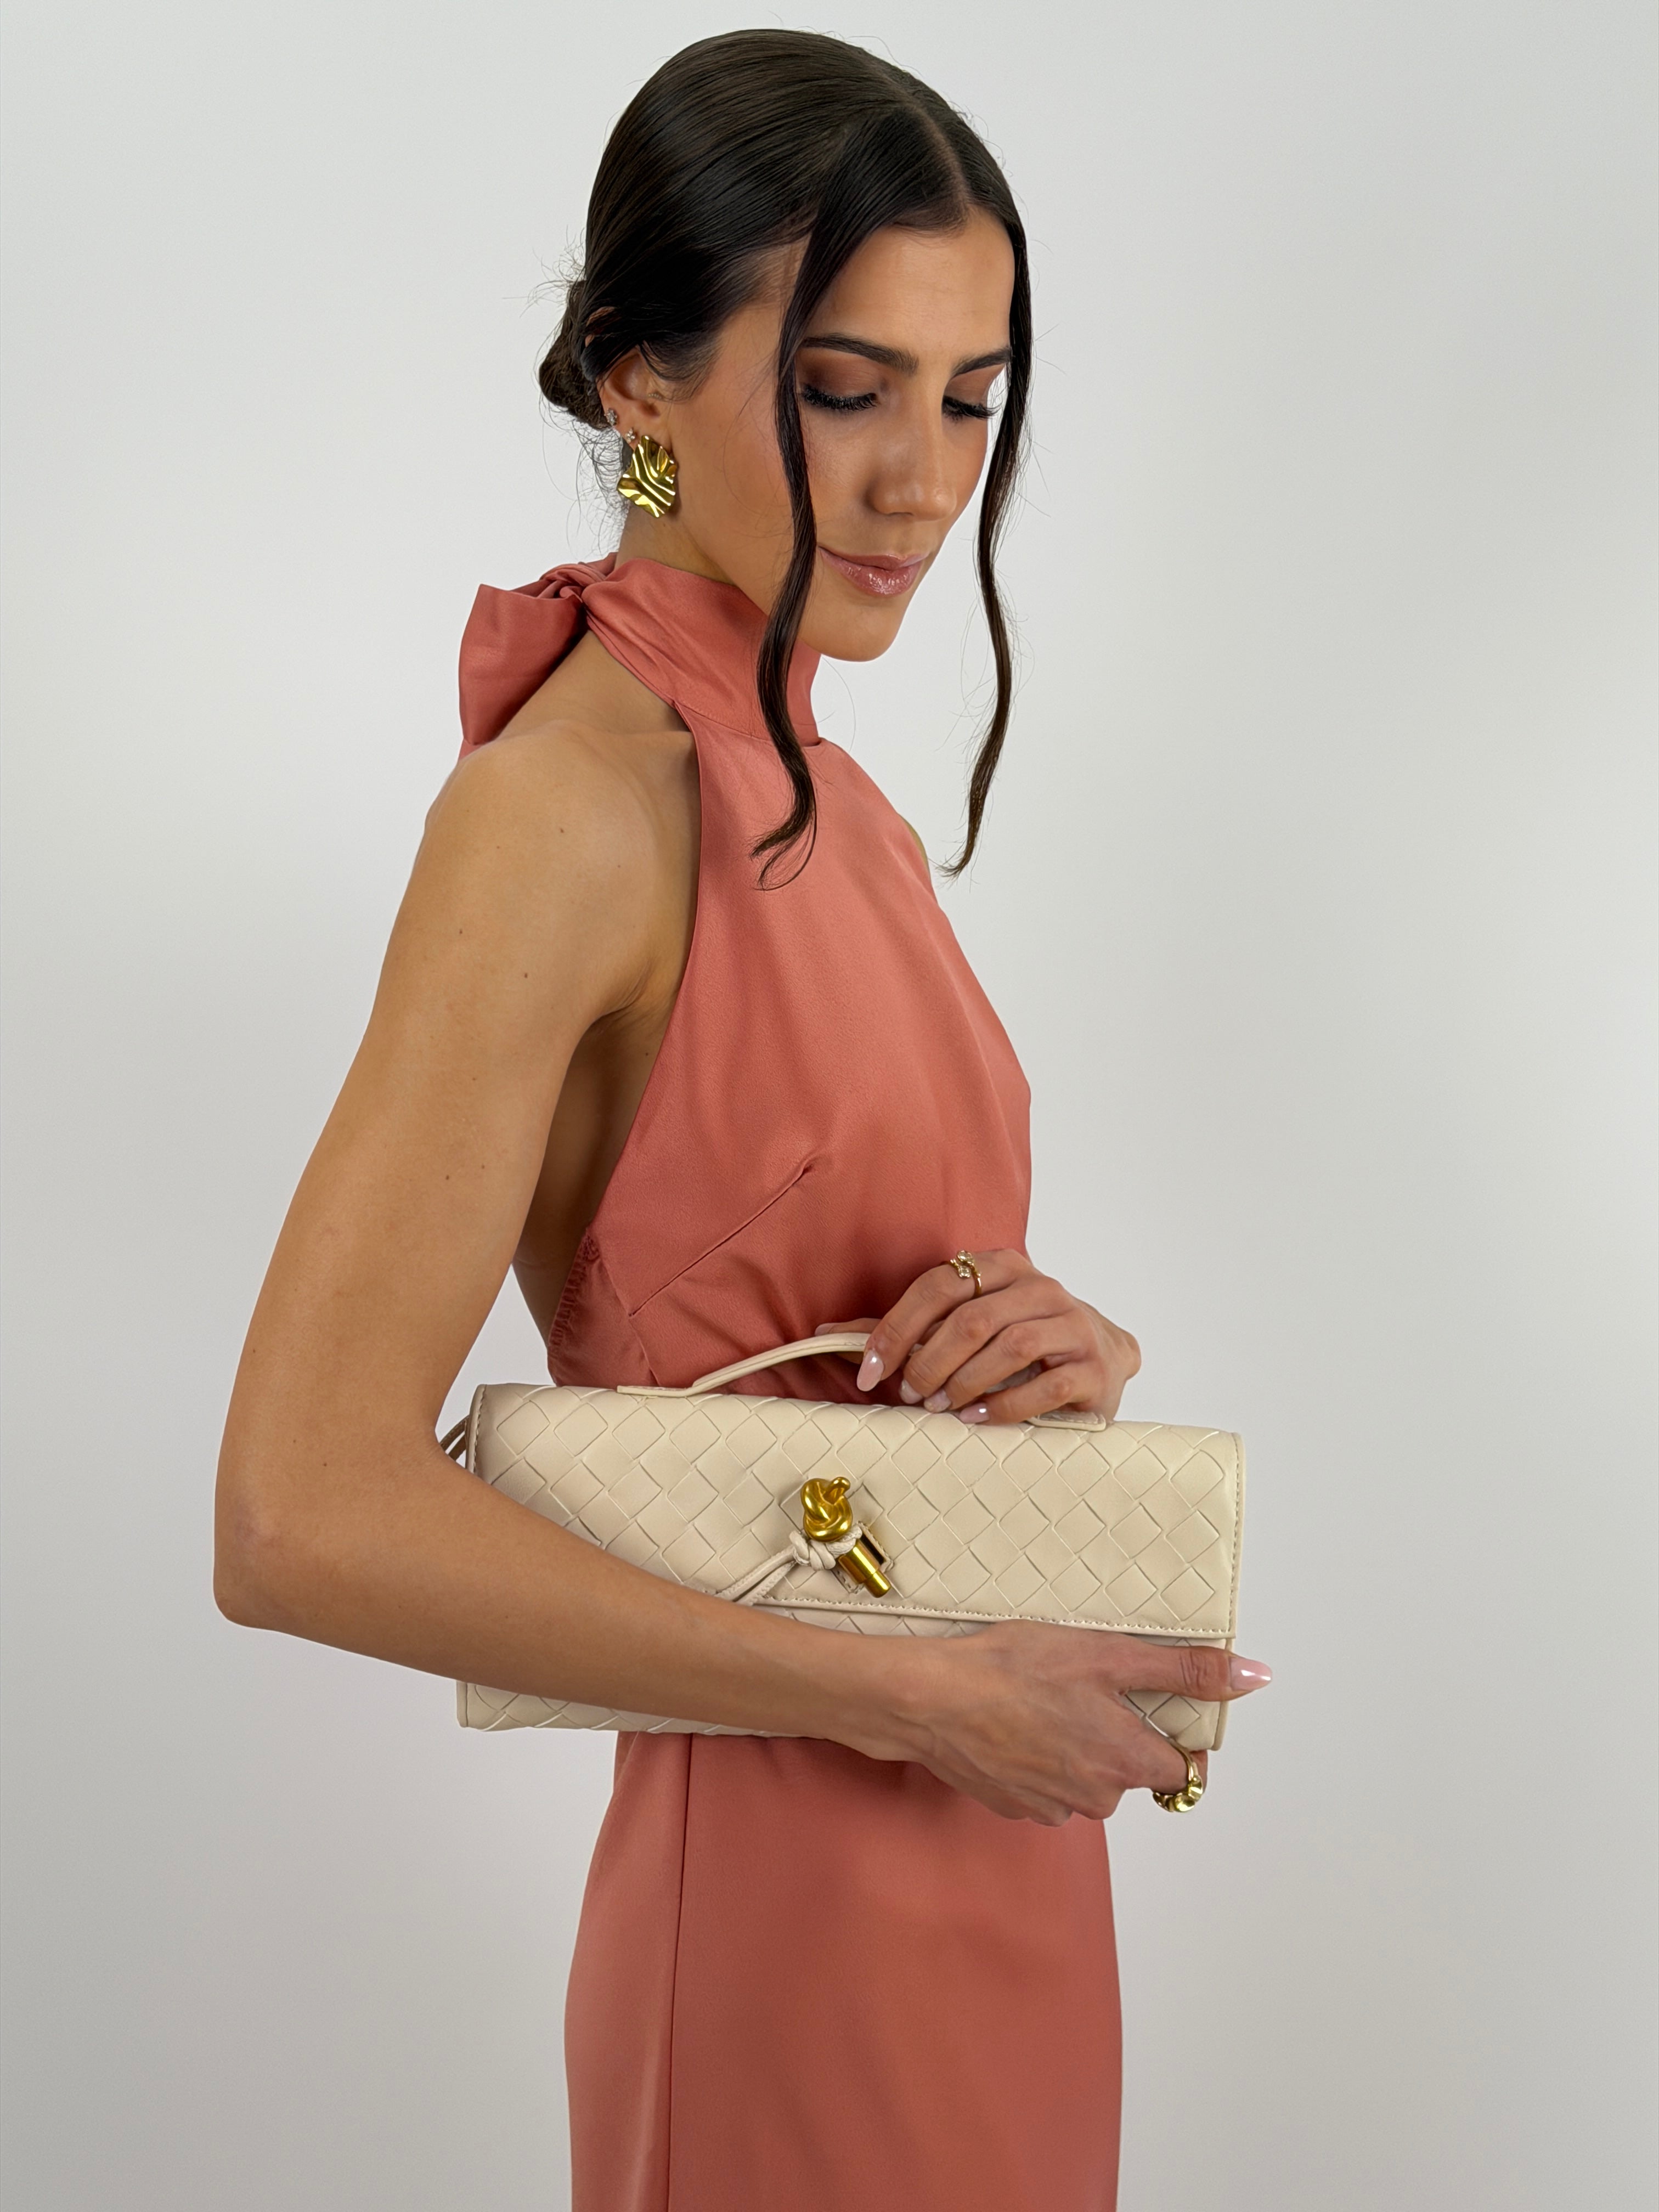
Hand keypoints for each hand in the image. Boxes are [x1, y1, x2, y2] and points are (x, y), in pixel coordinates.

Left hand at [817, 1249, 1140, 1423]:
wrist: (1102, 1361)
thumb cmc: (1020, 1347)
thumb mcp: (965, 1328)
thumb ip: (906, 1330)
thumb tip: (827, 1334)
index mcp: (1002, 1267)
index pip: (938, 1284)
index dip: (897, 1328)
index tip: (871, 1372)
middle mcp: (1041, 1287)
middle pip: (971, 1318)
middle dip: (930, 1362)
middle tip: (911, 1395)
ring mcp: (1073, 1323)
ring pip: (1010, 1345)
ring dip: (964, 1381)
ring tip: (941, 1407)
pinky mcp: (1093, 1366)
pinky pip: (1045, 1385)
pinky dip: (1003, 1406)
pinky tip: (976, 1418)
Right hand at [853, 1625, 1271, 1822]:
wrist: (929, 1699)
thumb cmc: (1013, 1669)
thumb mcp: (1109, 1653)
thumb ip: (1185, 1670)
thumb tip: (1254, 1677)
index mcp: (1126, 1762)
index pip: (1180, 1770)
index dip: (1168, 1734)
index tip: (1142, 1704)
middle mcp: (1096, 1797)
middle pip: (1130, 1773)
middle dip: (1114, 1735)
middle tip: (1079, 1688)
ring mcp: (1052, 1807)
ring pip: (1086, 1779)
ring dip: (1074, 1746)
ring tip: (1039, 1702)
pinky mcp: (1014, 1806)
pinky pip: (1046, 1785)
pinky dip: (1038, 1758)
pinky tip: (1013, 1724)